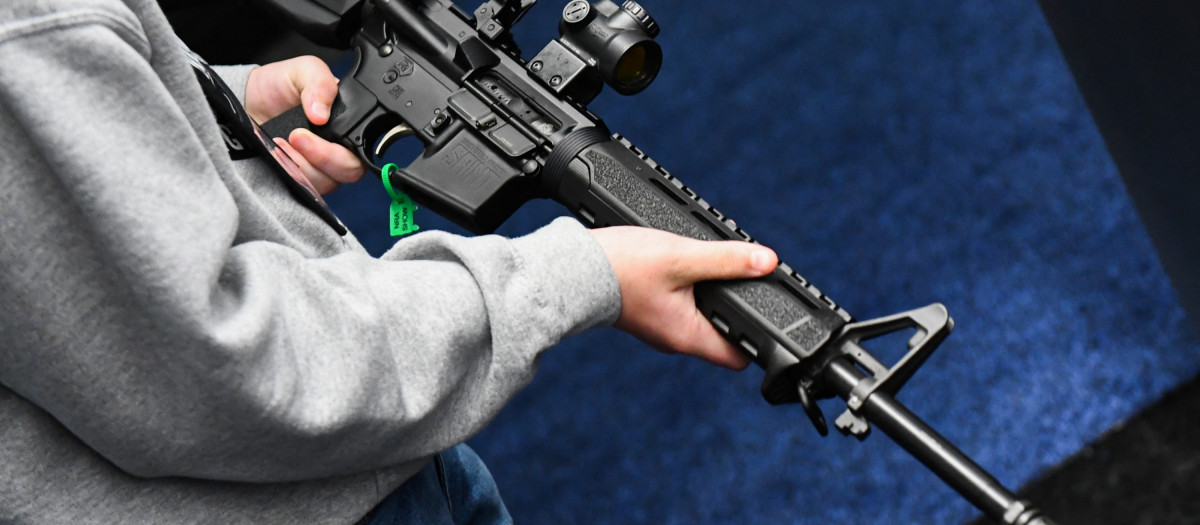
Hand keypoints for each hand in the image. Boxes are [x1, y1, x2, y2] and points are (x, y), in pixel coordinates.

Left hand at [244, 56, 364, 193]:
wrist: (246, 100)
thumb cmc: (279, 85)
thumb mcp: (304, 70)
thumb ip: (320, 83)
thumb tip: (322, 113)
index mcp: (349, 126)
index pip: (364, 148)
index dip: (347, 146)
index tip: (318, 126)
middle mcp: (339, 151)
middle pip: (349, 171)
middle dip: (323, 156)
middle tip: (297, 136)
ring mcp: (319, 168)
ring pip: (324, 182)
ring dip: (300, 163)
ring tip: (280, 141)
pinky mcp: (299, 180)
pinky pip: (302, 187)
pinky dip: (288, 171)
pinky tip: (276, 153)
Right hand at [589, 227, 778, 369]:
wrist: (570, 269)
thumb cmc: (620, 268)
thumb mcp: (682, 257)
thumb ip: (727, 260)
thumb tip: (767, 262)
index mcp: (688, 336)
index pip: (739, 356)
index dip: (757, 336)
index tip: (764, 309)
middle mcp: (674, 340)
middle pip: (720, 335)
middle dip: (734, 308)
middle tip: (740, 278)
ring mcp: (659, 328)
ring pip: (698, 319)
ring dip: (709, 296)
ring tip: (709, 269)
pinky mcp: (645, 313)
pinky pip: (678, 308)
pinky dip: (687, 291)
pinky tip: (682, 269)